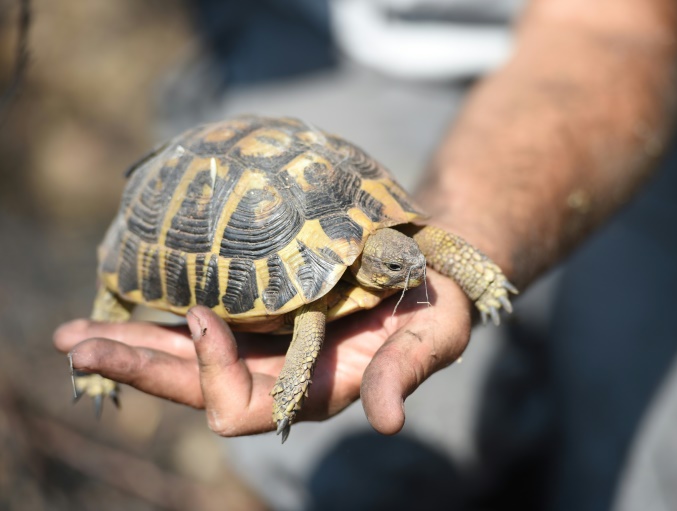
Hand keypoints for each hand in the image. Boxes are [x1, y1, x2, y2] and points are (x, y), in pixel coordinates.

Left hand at [54, 272, 472, 436]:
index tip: (204, 314)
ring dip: (133, 346)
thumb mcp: (433, 335)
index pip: (242, 406)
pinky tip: (126, 306)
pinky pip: (202, 324)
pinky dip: (162, 319)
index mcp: (317, 389)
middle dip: (138, 368)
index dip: (214, 371)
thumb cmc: (437, 305)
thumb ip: (404, 373)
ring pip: (187, 358)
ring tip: (76, 336)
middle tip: (75, 347)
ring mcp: (265, 346)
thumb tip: (387, 423)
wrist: (428, 268)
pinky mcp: (263, 315)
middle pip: (194, 386)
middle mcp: (280, 375)